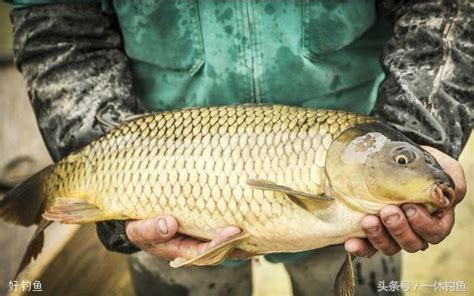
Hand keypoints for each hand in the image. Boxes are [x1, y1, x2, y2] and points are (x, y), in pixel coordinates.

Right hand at [125, 215, 251, 260]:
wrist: (136, 221)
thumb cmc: (139, 227)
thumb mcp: (139, 230)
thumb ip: (152, 230)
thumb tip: (169, 224)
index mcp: (181, 251)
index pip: (205, 251)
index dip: (220, 242)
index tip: (233, 231)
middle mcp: (194, 245)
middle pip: (221, 247)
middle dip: (237, 239)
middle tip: (253, 227)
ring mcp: (199, 236)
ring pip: (223, 238)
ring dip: (240, 233)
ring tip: (259, 223)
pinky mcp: (202, 224)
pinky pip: (219, 225)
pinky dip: (233, 222)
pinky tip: (249, 214)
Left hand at [345, 146, 466, 256]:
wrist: (395, 159)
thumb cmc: (424, 165)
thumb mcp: (444, 169)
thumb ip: (451, 182)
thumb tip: (444, 194)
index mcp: (436, 220)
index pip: (433, 232)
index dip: (422, 224)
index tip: (410, 206)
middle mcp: (414, 232)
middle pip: (411, 243)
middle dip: (398, 228)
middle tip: (387, 211)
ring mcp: (391, 234)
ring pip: (389, 247)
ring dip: (378, 236)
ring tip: (367, 220)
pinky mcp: (372, 232)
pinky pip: (367, 248)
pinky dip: (360, 247)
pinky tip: (351, 243)